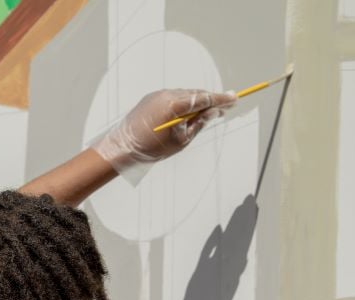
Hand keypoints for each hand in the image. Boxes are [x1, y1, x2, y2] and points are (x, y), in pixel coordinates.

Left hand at [91, 88, 236, 172]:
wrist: (120, 148)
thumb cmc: (150, 148)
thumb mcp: (181, 140)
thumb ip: (199, 123)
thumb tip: (213, 112)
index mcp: (174, 105)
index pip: (204, 98)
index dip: (221, 99)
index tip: (235, 98)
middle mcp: (165, 95)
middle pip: (195, 94)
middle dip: (210, 100)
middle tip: (226, 107)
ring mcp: (156, 95)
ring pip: (184, 95)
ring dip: (196, 102)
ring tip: (208, 112)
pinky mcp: (150, 99)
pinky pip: (172, 97)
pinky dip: (183, 103)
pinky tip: (188, 112)